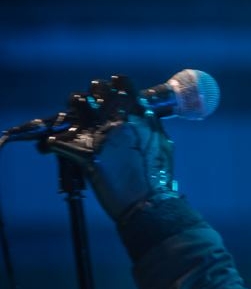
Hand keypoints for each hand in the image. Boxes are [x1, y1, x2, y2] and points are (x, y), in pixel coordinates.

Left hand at [42, 77, 176, 222]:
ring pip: (77, 108)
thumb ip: (150, 124)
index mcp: (140, 116)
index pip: (123, 84)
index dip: (114, 84)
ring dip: (72, 109)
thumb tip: (145, 112)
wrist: (149, 203)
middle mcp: (120, 120)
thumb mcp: (162, 142)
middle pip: (97, 92)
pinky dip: (54, 143)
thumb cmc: (158, 176)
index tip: (110, 87)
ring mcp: (102, 137)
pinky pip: (61, 143)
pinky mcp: (88, 157)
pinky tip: (51, 143)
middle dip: (90, 94)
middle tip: (85, 100)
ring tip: (68, 115)